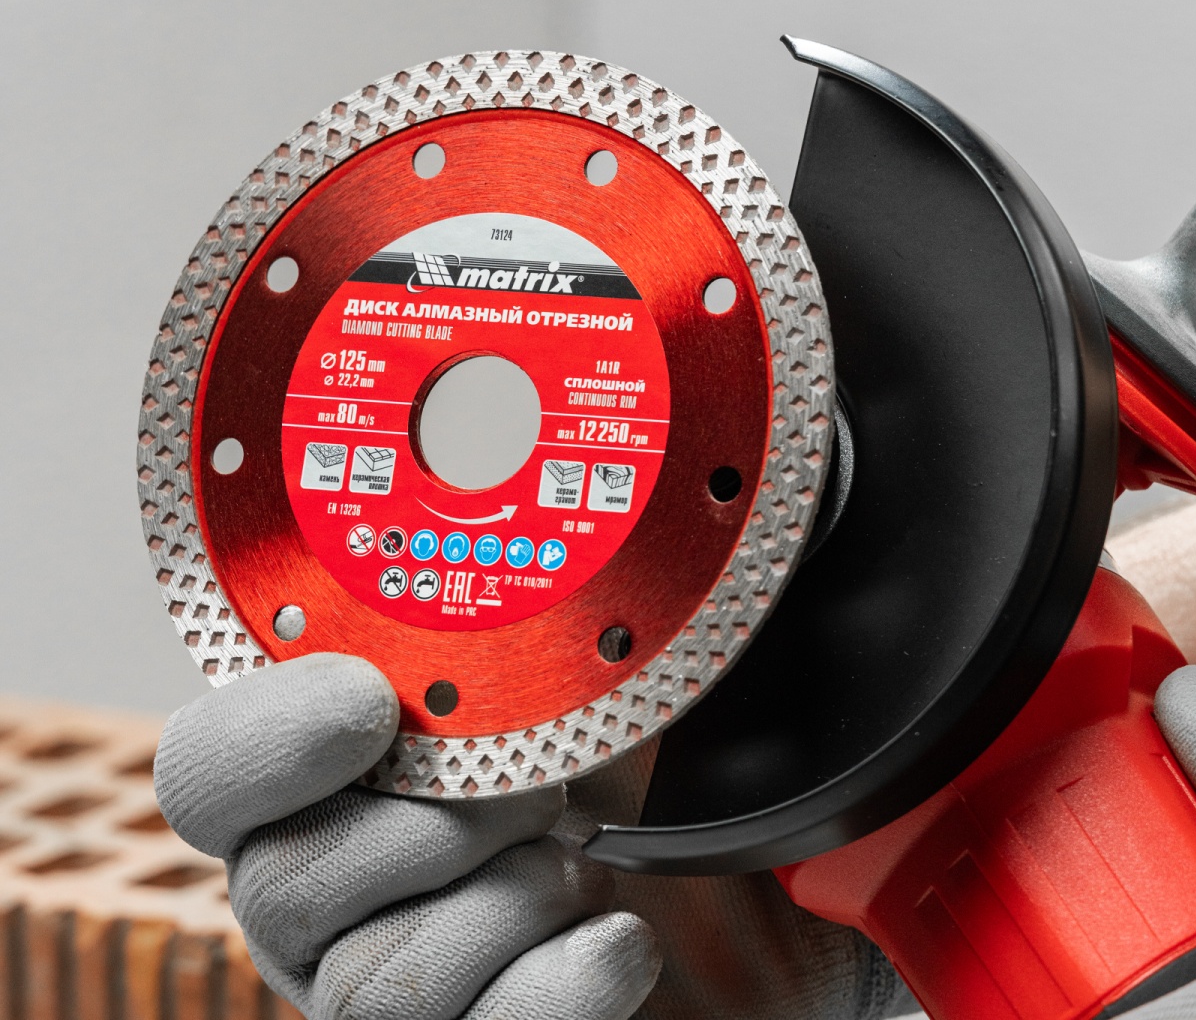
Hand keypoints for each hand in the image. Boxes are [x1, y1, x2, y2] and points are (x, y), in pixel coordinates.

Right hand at [154, 653, 660, 1019]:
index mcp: (295, 784)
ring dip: (519, 898)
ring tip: (575, 859)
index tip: (374, 701)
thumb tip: (473, 559)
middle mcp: (303, 896)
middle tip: (538, 787)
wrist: (650, 859)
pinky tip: (614, 934)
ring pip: (381, 983)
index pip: (203, 770)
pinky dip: (571, 980)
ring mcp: (365, 989)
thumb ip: (475, 633)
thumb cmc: (580, 748)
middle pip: (287, 887)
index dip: (270, 740)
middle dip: (447, 823)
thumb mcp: (529, 671)